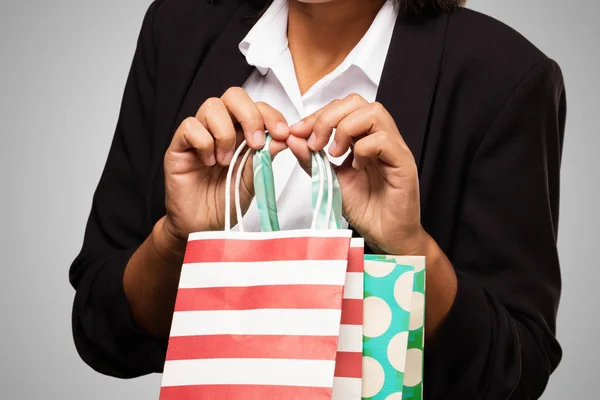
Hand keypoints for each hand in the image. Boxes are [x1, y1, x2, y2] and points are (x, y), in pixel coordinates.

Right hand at [160, 87, 289, 249]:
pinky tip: (207, 163)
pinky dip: (204, 143)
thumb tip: (286, 136)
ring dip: (225, 133)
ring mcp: (198, 134)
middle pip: (233, 96)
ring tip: (225, 161)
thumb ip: (266, 155)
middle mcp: (220, 127)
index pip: (256, 106)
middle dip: (250, 116)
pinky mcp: (179, 145)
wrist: (203, 226)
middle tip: (255, 144)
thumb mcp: (254, 177)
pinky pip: (190, 126)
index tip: (282, 135)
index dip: (271, 115)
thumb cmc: (227, 201)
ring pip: (211, 106)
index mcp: (241, 132)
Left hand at [288, 94, 425, 254]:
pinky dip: (363, 149)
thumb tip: (292, 137)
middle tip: (315, 143)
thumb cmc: (365, 209)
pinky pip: (384, 139)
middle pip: (357, 102)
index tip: (297, 132)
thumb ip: (311, 159)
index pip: (342, 107)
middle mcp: (380, 137)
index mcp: (363, 138)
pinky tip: (356, 166)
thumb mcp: (329, 181)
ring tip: (335, 153)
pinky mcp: (404, 163)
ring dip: (345, 129)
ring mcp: (394, 148)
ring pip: (373, 112)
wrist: (385, 237)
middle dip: (328, 117)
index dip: (317, 115)